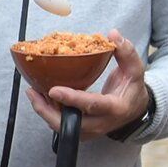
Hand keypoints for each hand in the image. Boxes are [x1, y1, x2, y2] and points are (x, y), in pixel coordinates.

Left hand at [25, 31, 149, 137]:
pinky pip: (61, 125)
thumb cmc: (132, 89)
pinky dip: (48, 112)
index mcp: (115, 108)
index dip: (72, 98)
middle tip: (33, 92)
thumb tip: (113, 34)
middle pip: (69, 123)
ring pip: (61, 126)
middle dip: (47, 110)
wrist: (134, 110)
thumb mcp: (135, 70)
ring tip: (32, 92)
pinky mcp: (81, 132)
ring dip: (44, 111)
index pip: (92, 105)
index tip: (53, 90)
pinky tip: (39, 97)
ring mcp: (89, 131)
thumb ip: (126, 52)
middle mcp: (100, 124)